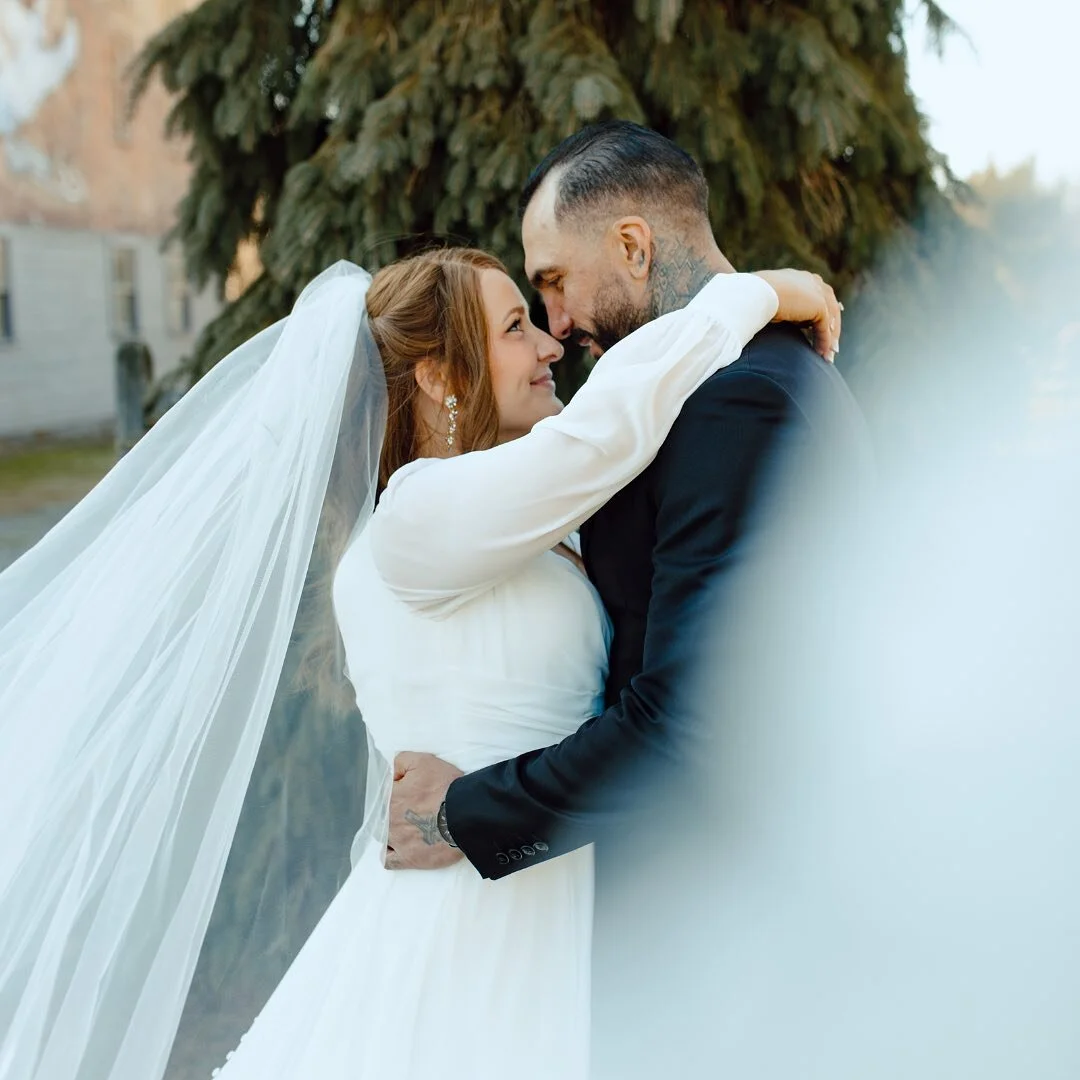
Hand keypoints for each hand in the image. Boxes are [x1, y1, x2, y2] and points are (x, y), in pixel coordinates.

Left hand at [385, 752, 464, 870]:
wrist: (466, 814)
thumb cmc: (445, 787)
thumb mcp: (422, 761)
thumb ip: (400, 761)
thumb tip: (391, 770)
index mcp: (389, 798)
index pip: (383, 793)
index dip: (397, 789)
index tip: (410, 790)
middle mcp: (388, 822)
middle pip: (382, 816)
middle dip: (393, 811)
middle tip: (411, 807)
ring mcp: (398, 842)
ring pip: (383, 837)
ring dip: (390, 831)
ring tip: (407, 826)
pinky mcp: (410, 858)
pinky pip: (388, 860)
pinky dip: (389, 854)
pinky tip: (396, 848)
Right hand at [753, 269, 842, 361]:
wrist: (755, 293)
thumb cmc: (752, 297)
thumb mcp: (768, 300)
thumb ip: (778, 306)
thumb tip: (771, 317)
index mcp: (800, 278)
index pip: (818, 295)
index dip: (821, 313)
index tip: (820, 329)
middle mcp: (812, 281)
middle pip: (830, 305)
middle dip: (832, 327)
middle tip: (831, 346)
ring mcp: (817, 292)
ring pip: (830, 318)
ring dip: (830, 338)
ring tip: (827, 356)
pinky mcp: (819, 305)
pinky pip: (824, 327)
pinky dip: (824, 342)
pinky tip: (820, 354)